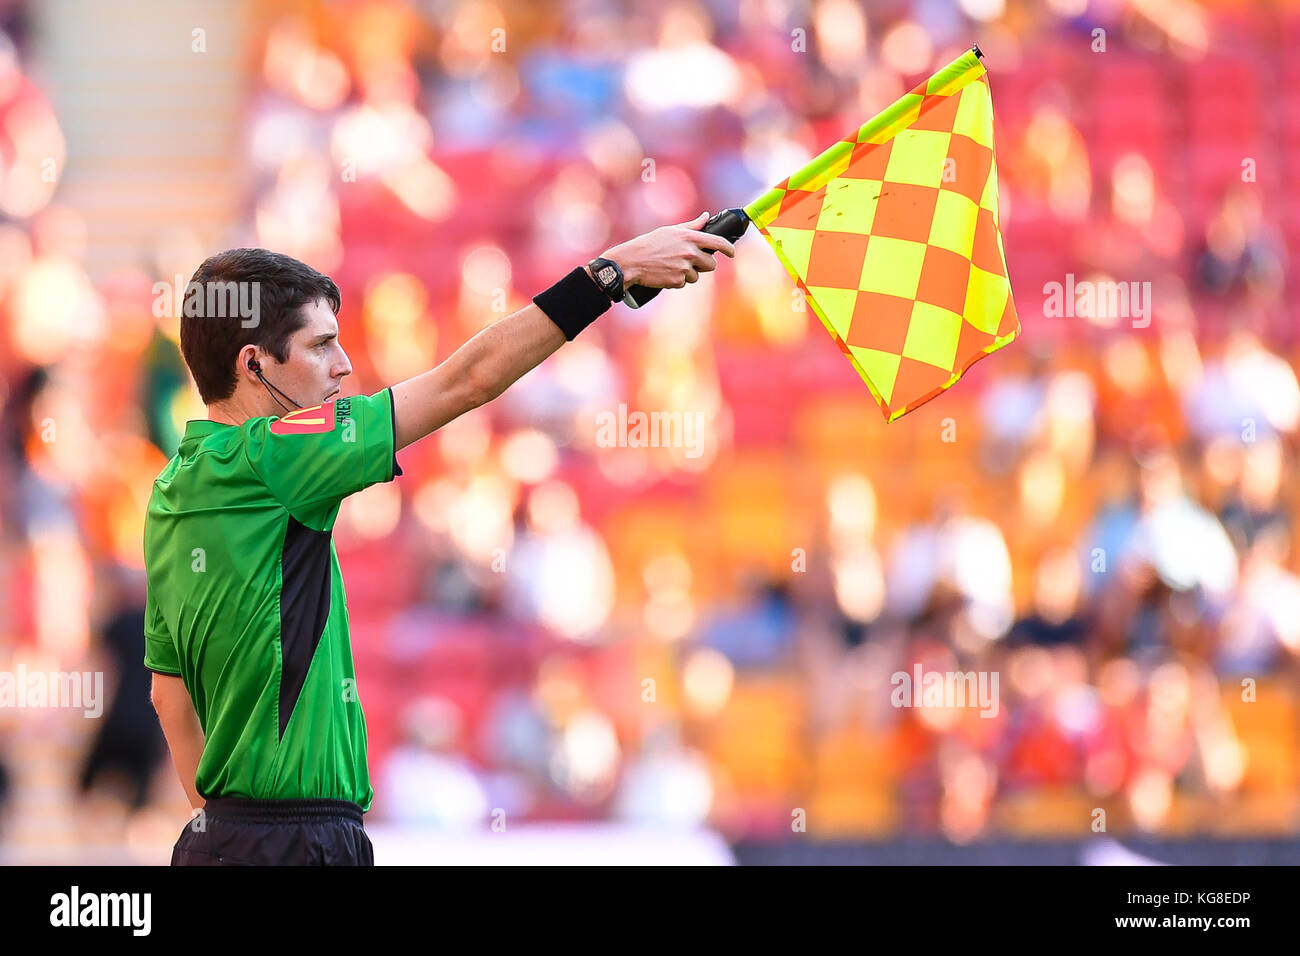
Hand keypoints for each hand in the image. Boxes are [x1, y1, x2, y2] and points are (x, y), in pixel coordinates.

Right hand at [601, 212, 736, 290]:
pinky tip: (666, 273)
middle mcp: (690, 252)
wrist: (632, 261)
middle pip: (710, 264)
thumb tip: (706, 217)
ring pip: (696, 276)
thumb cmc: (650, 244)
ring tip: (671, 266)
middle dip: (703, 265)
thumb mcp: (670, 231)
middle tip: (689, 262)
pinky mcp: (678, 281)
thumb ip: (691, 226)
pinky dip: (677, 281)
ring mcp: (684, 267)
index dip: (728, 249)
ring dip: (688, 274)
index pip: (717, 242)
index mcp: (690, 237)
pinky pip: (684, 283)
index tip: (732, 253)